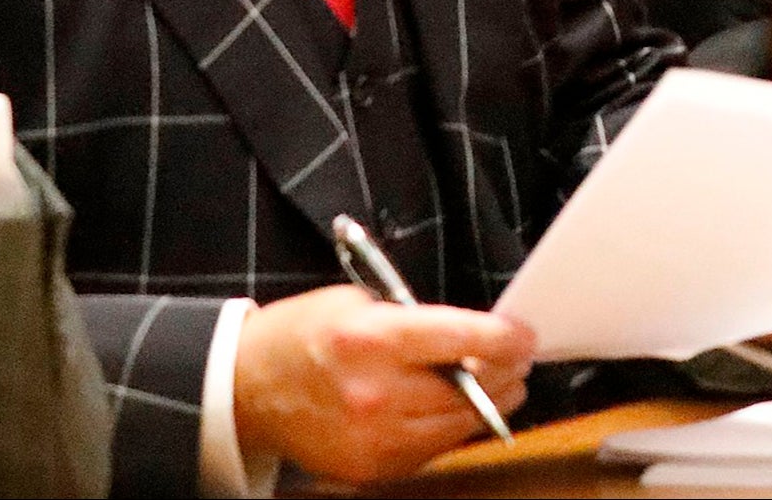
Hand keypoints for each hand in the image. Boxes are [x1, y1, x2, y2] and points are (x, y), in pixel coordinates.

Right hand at [233, 284, 533, 485]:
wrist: (246, 388)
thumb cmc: (305, 335)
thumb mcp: (364, 302)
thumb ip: (421, 321)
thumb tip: (478, 335)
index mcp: (372, 341)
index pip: (463, 341)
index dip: (506, 338)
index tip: (525, 335)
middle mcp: (373, 395)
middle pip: (470, 389)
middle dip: (505, 372)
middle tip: (519, 358)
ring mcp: (370, 439)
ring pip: (458, 426)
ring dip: (488, 404)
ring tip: (499, 384)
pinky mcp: (367, 469)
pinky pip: (431, 451)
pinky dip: (451, 429)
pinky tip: (457, 408)